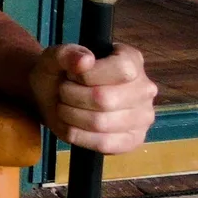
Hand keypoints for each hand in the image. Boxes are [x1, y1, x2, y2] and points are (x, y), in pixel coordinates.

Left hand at [29, 43, 156, 154]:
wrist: (52, 97)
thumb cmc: (60, 74)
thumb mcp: (54, 57)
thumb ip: (66, 54)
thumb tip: (86, 60)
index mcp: (132, 60)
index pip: (122, 70)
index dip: (88, 75)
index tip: (71, 74)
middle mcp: (144, 88)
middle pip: (105, 99)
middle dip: (72, 96)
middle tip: (63, 91)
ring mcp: (142, 117)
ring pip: (101, 123)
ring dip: (71, 115)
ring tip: (65, 106)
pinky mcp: (133, 140)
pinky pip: (104, 144)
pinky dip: (79, 136)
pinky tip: (71, 125)